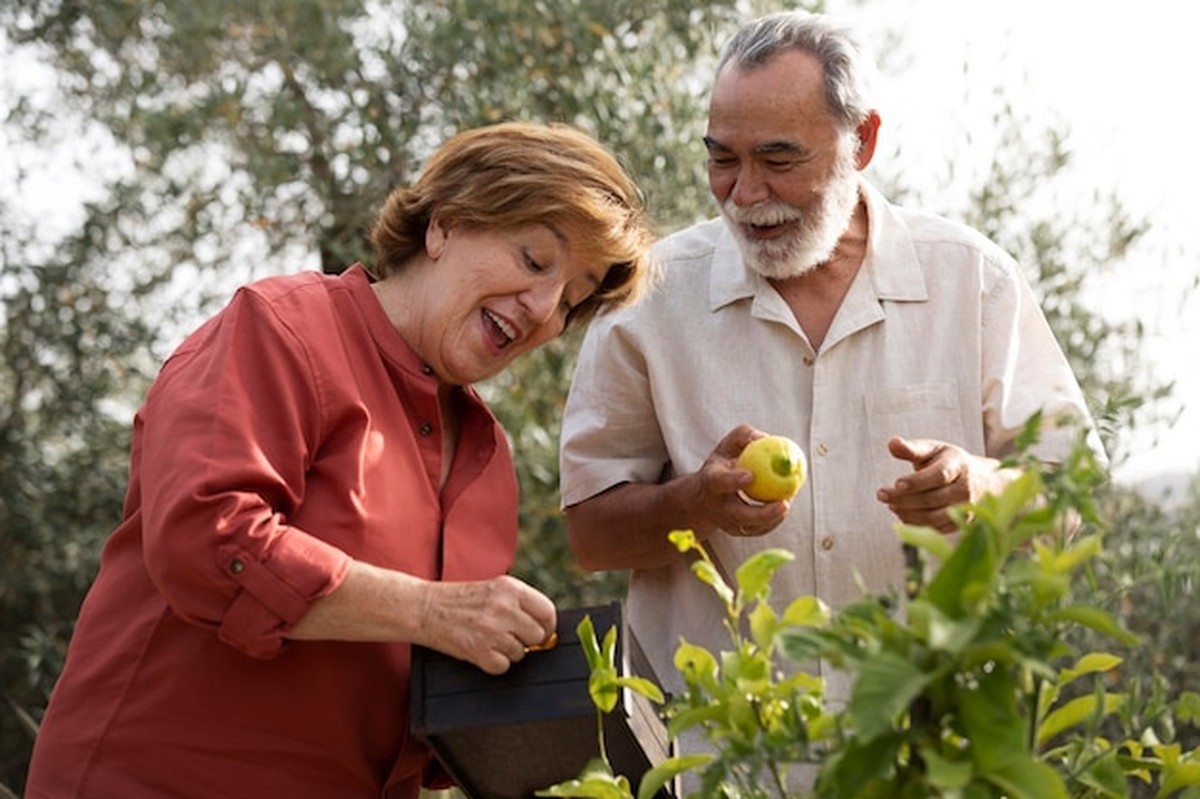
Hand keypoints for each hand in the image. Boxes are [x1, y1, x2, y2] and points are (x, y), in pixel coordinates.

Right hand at [418, 575, 556, 674]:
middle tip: (510, 637)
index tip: (542, 632)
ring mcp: (492, 630)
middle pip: (538, 635)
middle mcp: (504, 607)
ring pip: (521, 653)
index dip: (547, 626)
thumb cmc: (461, 600)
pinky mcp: (479, 651)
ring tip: (489, 639)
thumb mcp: (494, 589)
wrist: (425, 608)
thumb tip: (547, 627)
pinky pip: (502, 666)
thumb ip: (520, 604)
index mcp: (511, 588)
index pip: (548, 611)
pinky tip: (481, 650)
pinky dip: (493, 663)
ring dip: (508, 652)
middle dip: (527, 641)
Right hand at [691, 425, 790, 539]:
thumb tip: (765, 437)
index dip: (733, 481)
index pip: (719, 482)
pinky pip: (761, 529)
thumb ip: (743, 436)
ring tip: (788, 500)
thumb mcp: (727, 446)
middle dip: (763, 514)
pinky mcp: (739, 532)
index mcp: (711, 482)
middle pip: (739, 516)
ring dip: (774, 517)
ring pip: (754, 527)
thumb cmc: (722, 465)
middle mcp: (717, 507)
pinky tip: (784, 505)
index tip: (751, 476)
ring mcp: (727, 524)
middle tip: (785, 504)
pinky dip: (775, 519)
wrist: (704, 498)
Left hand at [876, 436, 1015, 533]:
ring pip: (933, 517)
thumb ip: (913, 449)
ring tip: (890, 504)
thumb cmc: (950, 463)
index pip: (939, 475)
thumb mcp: (934, 450)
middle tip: (881, 494)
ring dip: (907, 513)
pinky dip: (915, 523)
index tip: (896, 483)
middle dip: (903, 499)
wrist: (982, 481)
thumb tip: (892, 443)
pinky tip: (902, 513)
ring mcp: (965, 509)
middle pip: (932, 498)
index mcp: (959, 465)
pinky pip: (935, 528)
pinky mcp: (961, 524)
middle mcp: (966, 488)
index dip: (917, 481)